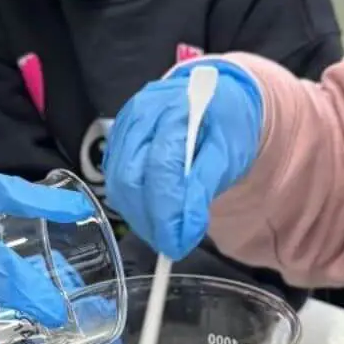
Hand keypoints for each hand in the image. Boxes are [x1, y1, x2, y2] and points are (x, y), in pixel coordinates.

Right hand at [103, 61, 263, 260]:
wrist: (213, 100)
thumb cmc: (225, 126)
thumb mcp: (229, 154)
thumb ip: (204, 189)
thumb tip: (184, 232)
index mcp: (174, 109)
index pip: (161, 168)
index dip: (168, 211)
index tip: (179, 243)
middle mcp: (141, 114)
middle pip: (131, 178)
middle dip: (150, 220)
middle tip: (173, 244)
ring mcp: (123, 126)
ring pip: (118, 184)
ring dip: (139, 216)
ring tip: (166, 231)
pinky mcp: (115, 141)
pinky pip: (114, 180)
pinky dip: (133, 204)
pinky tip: (154, 213)